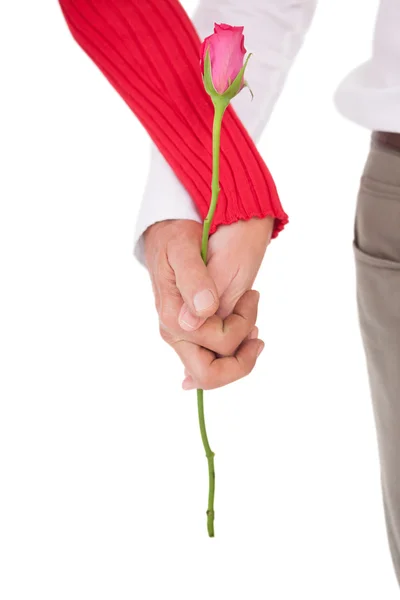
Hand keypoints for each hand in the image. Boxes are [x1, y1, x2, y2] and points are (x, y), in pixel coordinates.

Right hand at [144, 217, 273, 389]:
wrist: (165, 234)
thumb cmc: (175, 238)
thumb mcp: (183, 250)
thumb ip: (193, 280)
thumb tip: (202, 312)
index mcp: (174, 319)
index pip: (220, 347)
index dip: (243, 328)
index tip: (252, 297)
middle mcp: (175, 333)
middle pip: (211, 375)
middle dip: (241, 360)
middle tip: (258, 334)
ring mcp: (182, 336)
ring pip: (215, 367)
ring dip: (240, 350)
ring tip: (251, 318)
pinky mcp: (190, 333)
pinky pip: (212, 356)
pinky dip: (232, 348)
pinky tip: (244, 329)